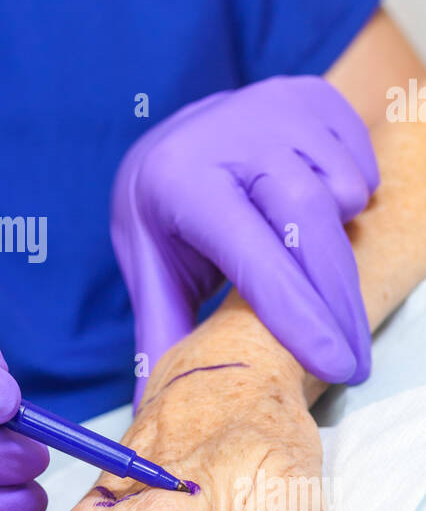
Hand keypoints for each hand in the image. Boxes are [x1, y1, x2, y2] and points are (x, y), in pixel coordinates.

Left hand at [111, 75, 376, 403]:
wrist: (182, 128)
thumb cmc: (167, 207)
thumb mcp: (151, 263)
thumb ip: (161, 333)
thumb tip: (150, 413)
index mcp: (182, 181)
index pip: (253, 255)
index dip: (298, 314)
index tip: (337, 365)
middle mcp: (233, 135)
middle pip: (311, 226)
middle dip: (339, 304)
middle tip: (354, 364)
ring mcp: (278, 107)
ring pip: (344, 195)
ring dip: (338, 240)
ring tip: (300, 252)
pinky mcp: (315, 97)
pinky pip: (360, 164)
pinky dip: (349, 196)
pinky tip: (309, 204)